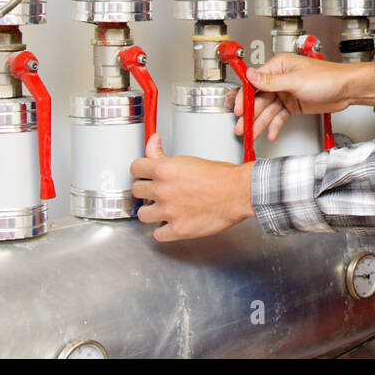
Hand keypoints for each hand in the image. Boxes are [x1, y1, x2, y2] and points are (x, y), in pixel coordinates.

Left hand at [130, 133, 254, 240]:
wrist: (239, 193)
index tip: (145, 175)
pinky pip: (157, 234)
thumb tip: (153, 140)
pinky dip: (163, 230)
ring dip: (152, 211)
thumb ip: (164, 154)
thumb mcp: (189, 159)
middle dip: (147, 191)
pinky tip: (172, 223)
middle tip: (158, 191)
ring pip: (142, 214)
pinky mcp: (177, 230)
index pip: (135, 169)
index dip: (141, 171)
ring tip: (164, 208)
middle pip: (136, 191)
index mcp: (164, 170)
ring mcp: (169, 212)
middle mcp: (163, 191)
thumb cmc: (221, 176)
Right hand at [232, 53, 363, 142]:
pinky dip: (274, 125)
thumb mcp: (296, 80)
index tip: (237, 109)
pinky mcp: (294, 105)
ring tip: (251, 134)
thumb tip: (251, 75)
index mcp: (279, 67)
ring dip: (260, 122)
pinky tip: (270, 133)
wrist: (347, 90)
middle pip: (259, 99)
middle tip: (241, 127)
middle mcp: (281, 79)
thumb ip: (271, 81)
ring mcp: (287, 93)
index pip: (254, 82)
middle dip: (250, 114)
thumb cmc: (328, 77)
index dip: (244, 97)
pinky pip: (279, 116)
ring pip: (268, 110)